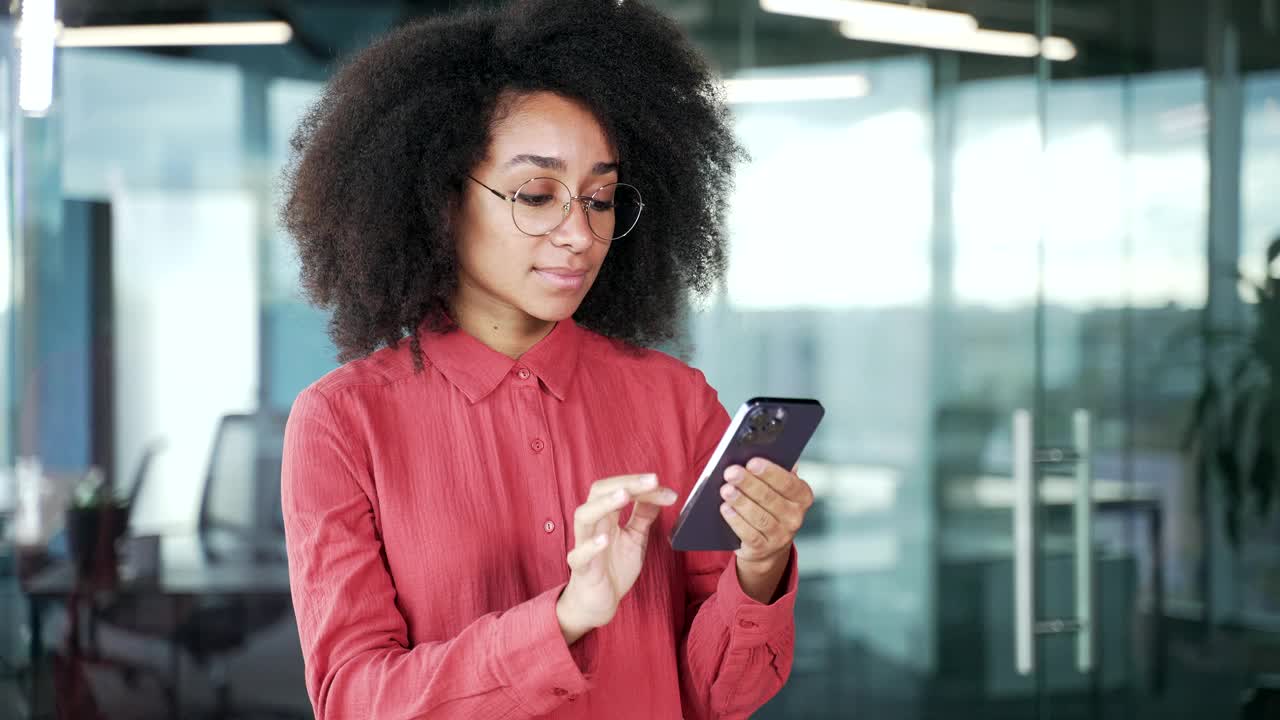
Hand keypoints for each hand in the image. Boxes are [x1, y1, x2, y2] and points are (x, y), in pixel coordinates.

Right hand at [555, 473, 678, 643]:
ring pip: (584, 516)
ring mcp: (584, 545)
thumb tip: (660, 493)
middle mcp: (594, 525)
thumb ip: (644, 515)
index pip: (618, 488)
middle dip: (624, 483)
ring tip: (624, 495)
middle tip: (651, 480)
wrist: (599, 602)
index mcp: (606, 516)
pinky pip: (579, 555)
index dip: (640, 484)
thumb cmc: (614, 567)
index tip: (662, 485)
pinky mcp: (581, 569)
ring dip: (604, 504)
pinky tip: (604, 539)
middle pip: (599, 492)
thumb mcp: (635, 538)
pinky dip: (590, 546)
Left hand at [719, 459, 812, 567]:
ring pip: (759, 517)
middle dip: (749, 484)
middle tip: (731, 472)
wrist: (767, 545)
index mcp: (802, 497)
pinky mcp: (764, 549)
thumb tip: (768, 449)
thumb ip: (775, 471)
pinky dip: (736, 521)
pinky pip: (750, 534)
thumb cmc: (769, 504)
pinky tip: (725, 509)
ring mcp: (781, 536)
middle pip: (770, 498)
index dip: (770, 472)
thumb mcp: (777, 489)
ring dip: (740, 502)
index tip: (752, 461)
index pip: (788, 482)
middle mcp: (796, 517)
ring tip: (725, 489)